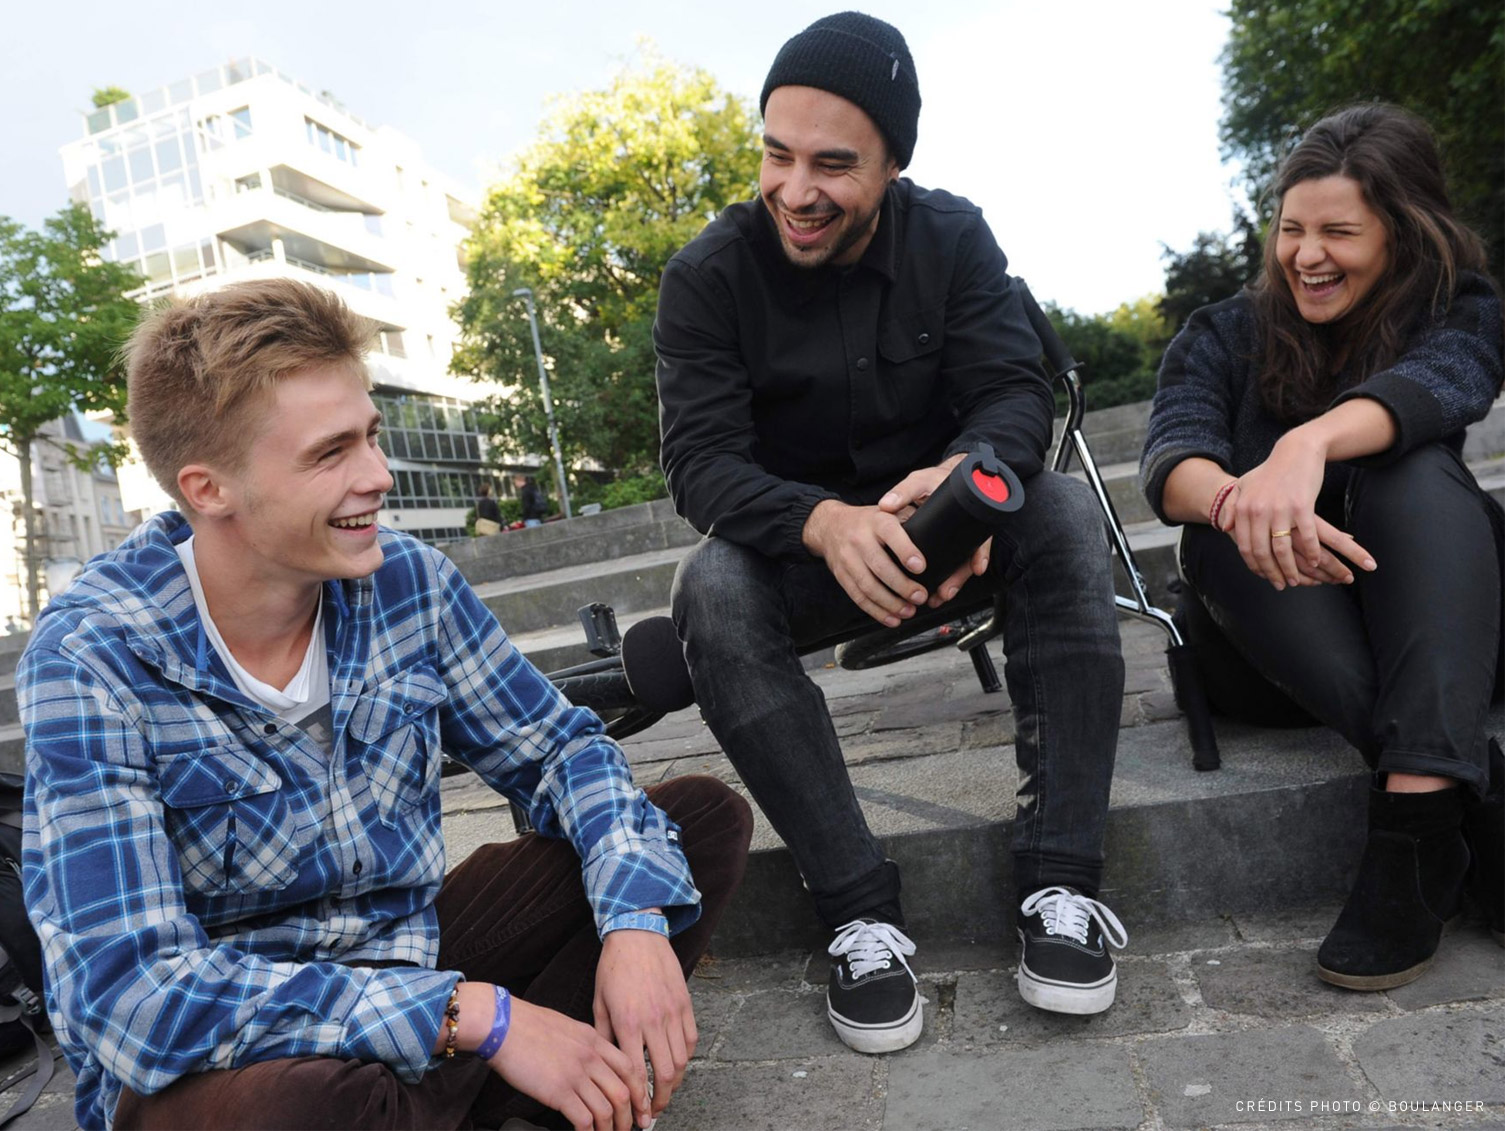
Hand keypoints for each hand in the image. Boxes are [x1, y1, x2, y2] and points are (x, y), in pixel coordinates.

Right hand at [488, 996, 638, 1130]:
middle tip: (632, 1128)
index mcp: (594, 1040)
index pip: (629, 1068)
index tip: (641, 1106)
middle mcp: (590, 1057)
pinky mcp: (558, 1091)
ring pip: (607, 1109)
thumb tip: (593, 1062)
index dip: (639, 1091)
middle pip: (623, 1092)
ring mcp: (576, 1075)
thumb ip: (584, 1044)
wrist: (503, 1025)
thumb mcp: (567, 1026)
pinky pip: (584, 1118)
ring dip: (610, 1129)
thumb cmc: (527, 1025)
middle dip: (630, 1116)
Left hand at [594, 928, 694, 1125]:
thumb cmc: (614, 967)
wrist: (637, 933)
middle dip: (662, 1099)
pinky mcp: (685, 1002)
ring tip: (666, 1091)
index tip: (641, 1115)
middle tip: (654, 1111)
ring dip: (675, 1081)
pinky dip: (686, 1056)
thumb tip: (608, 1065)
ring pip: (682, 1059)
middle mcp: (654, 1020)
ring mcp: (673, 1011)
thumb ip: (605, 1036)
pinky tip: (677, 1063)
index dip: (640, 1100)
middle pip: (666, 1072)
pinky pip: (691, 1038)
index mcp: (628, 1022)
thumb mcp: (600, 1003)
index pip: (638, 1074)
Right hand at [803, 500, 927, 625]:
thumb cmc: (866, 521)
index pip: (891, 534)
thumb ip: (909, 520)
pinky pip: (858, 597)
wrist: (830, 526)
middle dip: (902, 586)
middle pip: (880, 566)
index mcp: (876, 521)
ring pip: (868, 586)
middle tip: (920, 596)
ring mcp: (848, 559)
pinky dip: (876, 611)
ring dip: (890, 604)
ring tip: (908, 611)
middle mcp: (859, 540)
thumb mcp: (887, 511)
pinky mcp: (842, 576)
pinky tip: (891, 618)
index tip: (920, 567)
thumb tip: (936, 534)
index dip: (906, 551)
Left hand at [876, 456, 984, 608]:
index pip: (980, 537)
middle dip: (960, 576)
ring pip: (962, 564)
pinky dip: (947, 578)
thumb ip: (904, 491)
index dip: (979, 554)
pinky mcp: (952, 544)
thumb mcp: (920, 481)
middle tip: (946, 592)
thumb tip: (886, 506)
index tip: (976, 567)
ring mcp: (961, 537)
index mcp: (967, 512)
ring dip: (953, 582)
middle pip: (971, 557)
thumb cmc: (933, 480)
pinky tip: (938, 592)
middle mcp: (968, 527)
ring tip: (940, 597)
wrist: (941, 478)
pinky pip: (954, 564)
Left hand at [1221, 433, 1375, 588]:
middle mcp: (1258, 511)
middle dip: (1271, 573)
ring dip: (1290, 569)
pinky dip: (1312, 552)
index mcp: (1243, 509)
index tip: (1263, 576)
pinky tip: (1316, 562)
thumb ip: (1232, 508)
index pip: (1245, 547)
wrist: (1296, 451)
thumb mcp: (1243, 486)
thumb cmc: (1270, 471)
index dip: (1254, 565)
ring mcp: (1280, 509)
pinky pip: (1307, 537)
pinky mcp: (1302, 506)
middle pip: (1262, 552)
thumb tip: (1224, 528)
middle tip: (1280, 585)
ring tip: (1296, 580)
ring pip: (1282, 550)